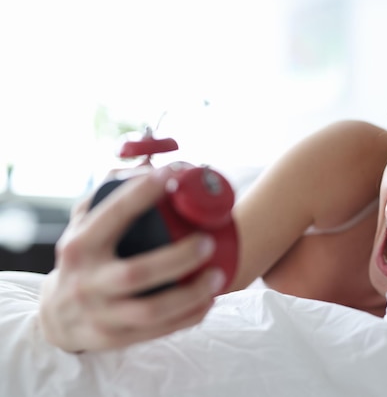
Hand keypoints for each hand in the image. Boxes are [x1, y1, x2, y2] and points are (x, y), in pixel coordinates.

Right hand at [38, 166, 225, 352]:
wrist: (55, 317)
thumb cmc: (81, 260)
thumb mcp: (82, 226)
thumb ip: (109, 193)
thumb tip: (149, 160)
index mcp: (79, 246)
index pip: (112, 215)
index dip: (143, 192)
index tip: (173, 174)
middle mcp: (86, 282)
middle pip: (137, 273)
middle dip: (178, 258)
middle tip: (208, 241)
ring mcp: (100, 315)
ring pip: (152, 311)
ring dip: (190, 294)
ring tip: (218, 276)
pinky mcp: (116, 339)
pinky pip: (159, 331)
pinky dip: (188, 316)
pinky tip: (209, 300)